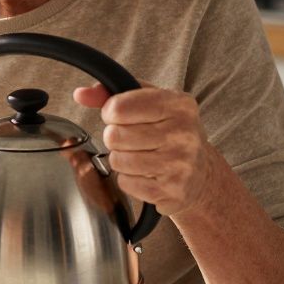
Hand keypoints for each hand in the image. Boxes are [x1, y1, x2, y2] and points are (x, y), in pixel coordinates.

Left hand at [73, 82, 217, 216]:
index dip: (110, 112)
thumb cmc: (170, 132)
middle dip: (115, 138)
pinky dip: (129, 180)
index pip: (120, 107)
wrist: (201, 174)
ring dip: (121, 159)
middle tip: (132, 139)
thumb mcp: (150, 102)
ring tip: (140, 156)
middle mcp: (183, 133)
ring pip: (118, 160)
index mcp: (179, 105)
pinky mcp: (171, 190)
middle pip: (115, 136)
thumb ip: (113, 93)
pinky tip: (146, 174)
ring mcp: (179, 164)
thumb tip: (81, 94)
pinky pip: (125, 183)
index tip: (119, 116)